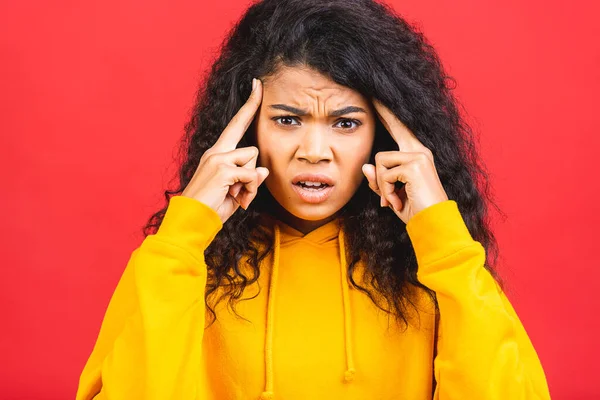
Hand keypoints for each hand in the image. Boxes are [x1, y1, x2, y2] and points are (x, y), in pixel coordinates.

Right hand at [181, 78, 268, 223]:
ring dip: (250, 183)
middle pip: (253, 148)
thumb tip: (263, 171)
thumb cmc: (211, 208)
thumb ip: (249, 179)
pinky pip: (251, 175)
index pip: (236, 124)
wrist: (191, 220)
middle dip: (253, 172)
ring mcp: (218, 158)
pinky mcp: (222, 168)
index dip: (250, 105)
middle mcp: (216, 152)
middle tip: (240, 192)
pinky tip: (235, 199)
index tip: (258, 85)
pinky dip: (248, 191)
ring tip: (235, 197)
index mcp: (217, 154)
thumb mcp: (235, 192)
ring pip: (253, 161)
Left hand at [362, 99, 448, 223]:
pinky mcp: (414, 165)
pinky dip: (385, 191)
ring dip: (381, 186)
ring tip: (393, 199)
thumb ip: (379, 180)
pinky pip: (384, 174)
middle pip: (393, 124)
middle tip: (370, 93)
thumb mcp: (391, 194)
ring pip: (380, 161)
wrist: (434, 225)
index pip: (399, 127)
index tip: (376, 95)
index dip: (388, 111)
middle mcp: (419, 150)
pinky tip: (397, 201)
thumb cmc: (415, 211)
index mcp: (416, 153)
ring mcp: (418, 155)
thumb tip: (366, 166)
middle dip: (382, 108)